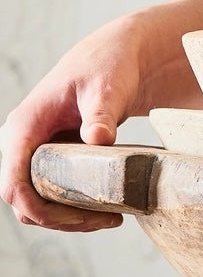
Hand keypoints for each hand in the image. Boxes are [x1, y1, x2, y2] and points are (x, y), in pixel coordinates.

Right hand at [0, 16, 144, 230]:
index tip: (72, 218)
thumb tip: (98, 139)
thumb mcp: (107, 87)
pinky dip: (75, 205)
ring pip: (37, 199)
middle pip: (24, 198)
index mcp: (25, 125)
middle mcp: (23, 141)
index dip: (35, 207)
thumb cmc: (108, 65)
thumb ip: (101, 114)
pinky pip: (53, 190)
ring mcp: (35, 150)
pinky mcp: (53, 156)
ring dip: (69, 217)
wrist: (116, 56)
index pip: (13, 181)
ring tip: (112, 219)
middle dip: (60, 218)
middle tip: (108, 221)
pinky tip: (107, 207)